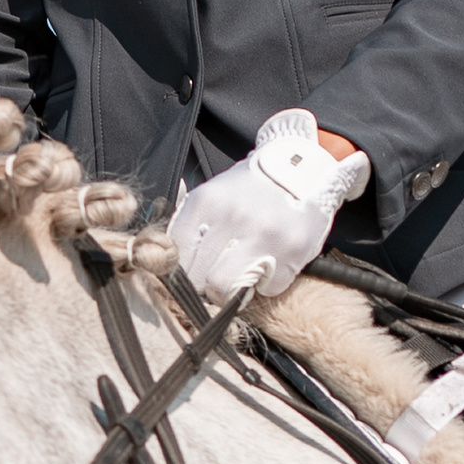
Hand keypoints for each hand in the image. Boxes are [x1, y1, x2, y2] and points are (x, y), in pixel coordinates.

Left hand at [168, 109, 371, 301]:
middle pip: (197, 278)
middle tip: (217, 275)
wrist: (303, 172)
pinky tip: (269, 265)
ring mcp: (263, 235)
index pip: (176, 257)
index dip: (182, 271)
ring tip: (239, 276)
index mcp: (206, 202)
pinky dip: (265, 285)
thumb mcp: (213, 195)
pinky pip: (264, 289)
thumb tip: (161, 259)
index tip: (193, 271)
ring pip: (224, 289)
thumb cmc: (251, 191)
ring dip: (229, 291)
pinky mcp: (290, 251)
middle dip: (204, 283)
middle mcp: (232, 217)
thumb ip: (188, 224)